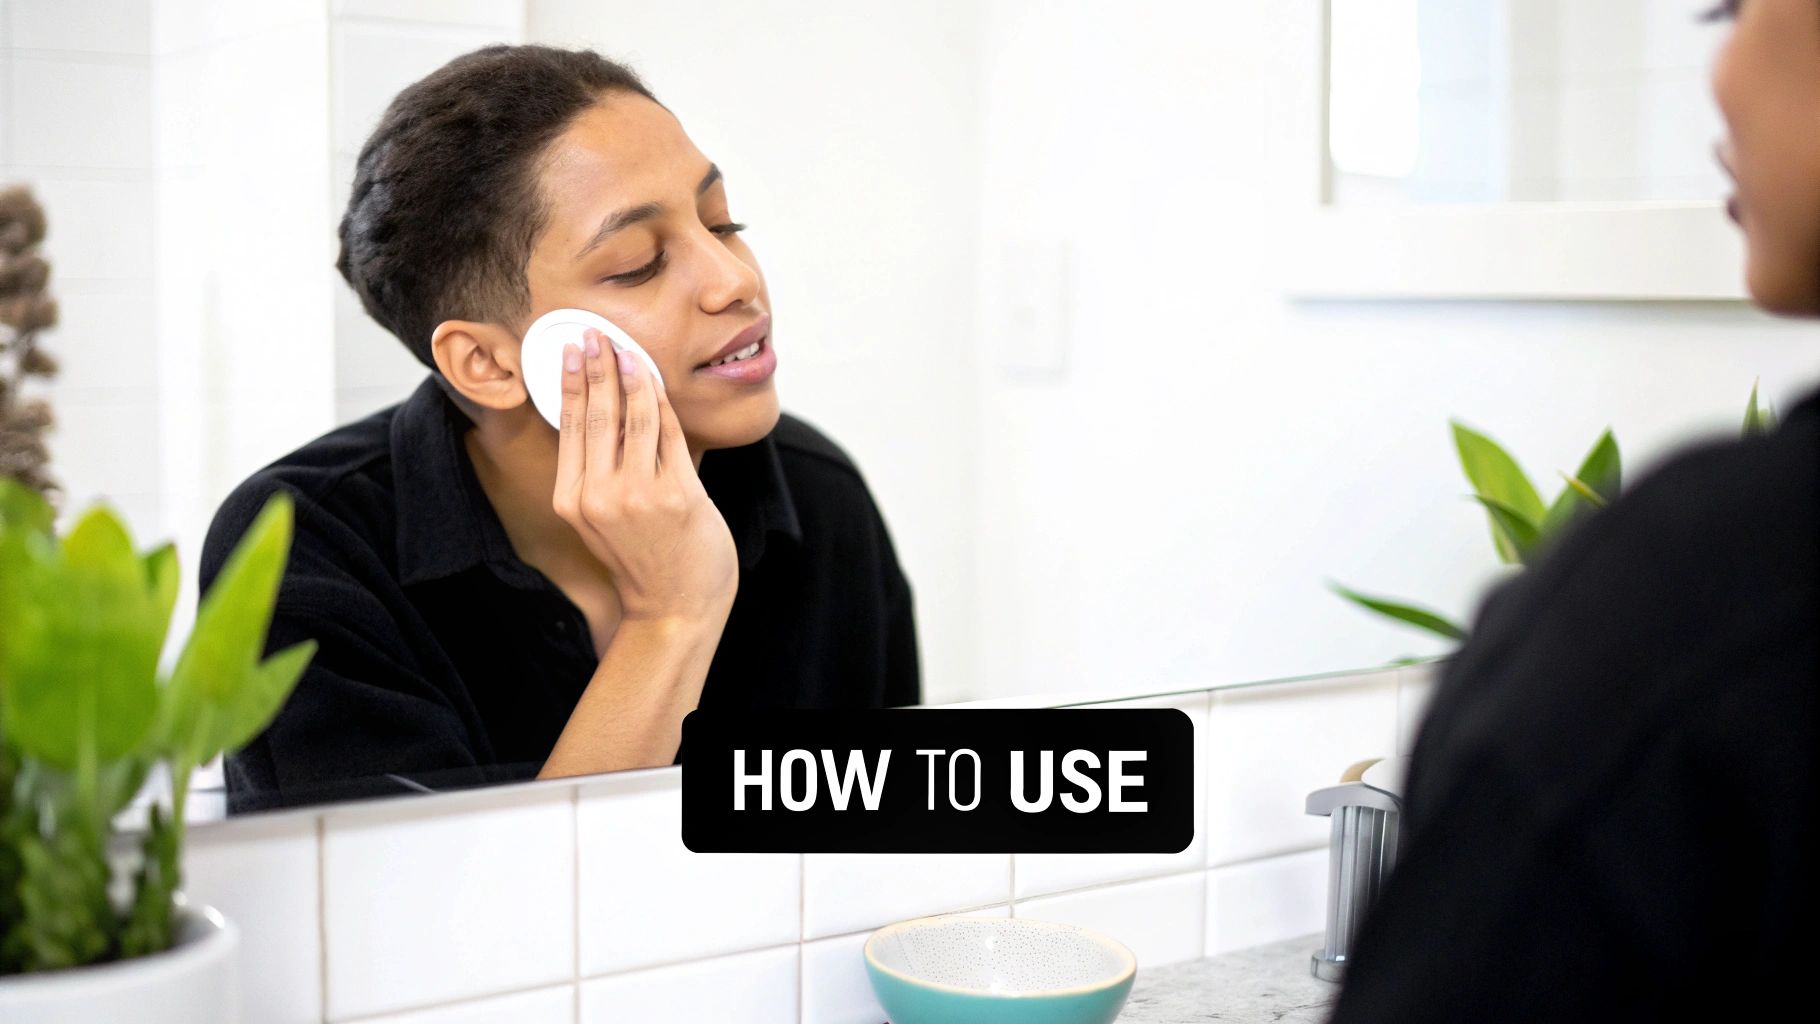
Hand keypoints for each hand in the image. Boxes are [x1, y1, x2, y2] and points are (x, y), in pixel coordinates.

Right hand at [551, 329, 737, 624]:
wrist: (674, 609)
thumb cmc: (643, 560)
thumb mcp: (602, 519)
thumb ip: (599, 472)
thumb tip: (603, 409)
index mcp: (573, 500)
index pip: (569, 426)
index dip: (570, 382)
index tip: (569, 349)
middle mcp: (600, 496)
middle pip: (597, 413)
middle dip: (596, 366)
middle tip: (594, 332)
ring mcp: (639, 496)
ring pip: (634, 416)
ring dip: (632, 374)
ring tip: (626, 348)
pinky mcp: (678, 496)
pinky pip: (669, 434)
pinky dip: (662, 401)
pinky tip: (656, 378)